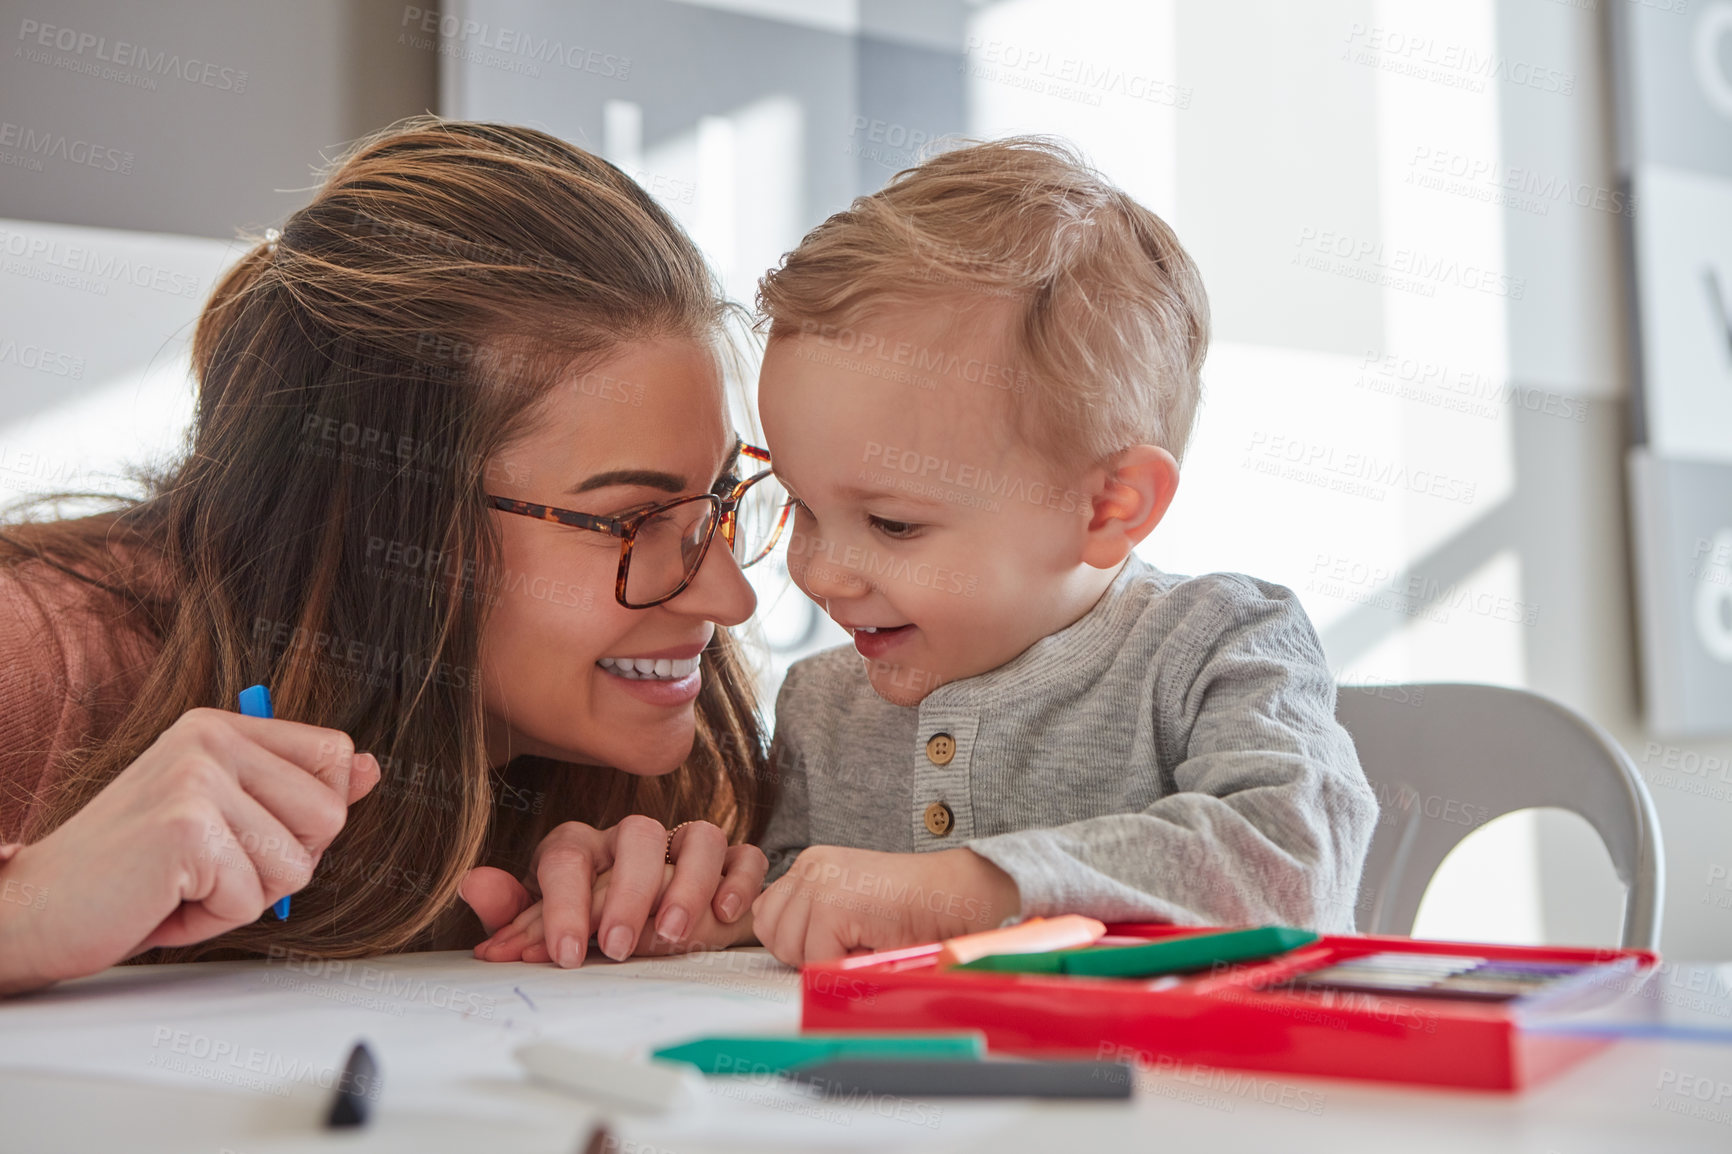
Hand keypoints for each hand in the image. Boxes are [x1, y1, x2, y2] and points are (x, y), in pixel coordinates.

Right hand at [0, 708, 380, 996]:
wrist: (34, 911)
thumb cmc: (132, 872)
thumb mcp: (224, 819)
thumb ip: (295, 789)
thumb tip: (370, 767)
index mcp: (221, 728)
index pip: (336, 757)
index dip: (312, 815)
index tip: (250, 832)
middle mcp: (209, 740)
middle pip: (329, 816)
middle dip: (281, 863)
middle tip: (211, 868)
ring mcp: (197, 780)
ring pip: (297, 864)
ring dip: (244, 896)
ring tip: (184, 885)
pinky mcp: (185, 829)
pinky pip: (252, 897)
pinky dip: (212, 919)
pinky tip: (164, 900)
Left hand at [458, 816, 764, 966]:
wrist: (656, 926)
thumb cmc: (594, 927)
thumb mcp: (549, 925)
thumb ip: (513, 912)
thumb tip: (471, 883)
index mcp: (585, 850)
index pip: (568, 857)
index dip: (564, 904)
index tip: (566, 954)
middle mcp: (635, 841)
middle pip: (638, 837)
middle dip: (629, 892)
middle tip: (620, 947)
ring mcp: (686, 848)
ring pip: (699, 836)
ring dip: (690, 883)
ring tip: (674, 934)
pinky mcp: (731, 864)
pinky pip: (744, 855)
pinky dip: (740, 879)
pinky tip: (727, 914)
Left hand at [751, 846, 1021, 965]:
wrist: (953, 896)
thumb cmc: (911, 910)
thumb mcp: (849, 906)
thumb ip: (810, 916)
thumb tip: (777, 945)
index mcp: (812, 864)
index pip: (766, 912)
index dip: (794, 939)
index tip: (831, 940)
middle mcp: (810, 866)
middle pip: (769, 930)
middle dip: (804, 952)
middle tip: (849, 943)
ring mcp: (819, 882)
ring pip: (789, 949)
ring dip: (825, 959)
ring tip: (862, 940)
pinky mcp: (832, 905)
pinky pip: (817, 959)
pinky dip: (845, 965)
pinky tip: (872, 943)